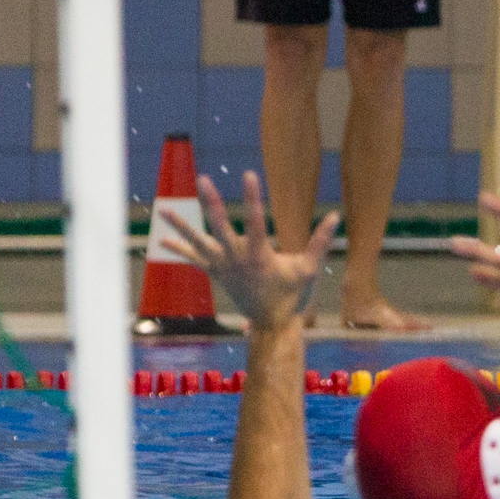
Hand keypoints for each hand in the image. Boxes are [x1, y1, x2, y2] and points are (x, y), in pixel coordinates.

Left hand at [160, 171, 337, 329]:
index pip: (256, 220)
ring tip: (163, 209)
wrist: (271, 324)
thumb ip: (320, 242)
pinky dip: (179, 250)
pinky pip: (194, 260)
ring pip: (199, 242)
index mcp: (259, 256)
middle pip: (220, 226)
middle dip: (211, 202)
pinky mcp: (216, 273)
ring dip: (182, 225)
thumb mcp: (309, 269)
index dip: (253, 197)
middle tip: (202, 180)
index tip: (249, 174)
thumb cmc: (292, 296)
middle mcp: (236, 259)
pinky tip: (163, 240)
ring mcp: (223, 267)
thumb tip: (336, 216)